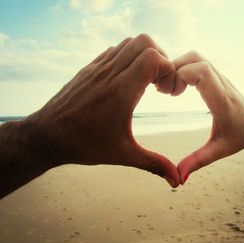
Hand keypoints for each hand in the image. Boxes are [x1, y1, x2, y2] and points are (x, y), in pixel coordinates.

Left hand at [26, 34, 180, 186]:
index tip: (167, 90)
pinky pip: (114, 50)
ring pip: (129, 43)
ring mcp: (97, 68)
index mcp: (121, 92)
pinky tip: (128, 80)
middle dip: (161, 58)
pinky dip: (128, 57)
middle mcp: (110, 73)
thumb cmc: (84, 145)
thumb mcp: (123, 155)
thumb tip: (177, 180)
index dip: (169, 69)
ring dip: (144, 55)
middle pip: (144, 42)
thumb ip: (154, 164)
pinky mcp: (89, 68)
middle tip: (160, 82)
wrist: (47, 136)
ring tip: (146, 80)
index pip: (153, 58)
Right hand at [172, 51, 243, 183]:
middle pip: (195, 58)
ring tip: (170, 90)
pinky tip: (177, 88)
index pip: (202, 71)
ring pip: (195, 56)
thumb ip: (198, 161)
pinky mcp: (215, 75)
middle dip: (174, 69)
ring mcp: (219, 76)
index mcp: (221, 99)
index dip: (181, 75)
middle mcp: (221, 83)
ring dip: (177, 67)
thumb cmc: (238, 137)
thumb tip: (179, 178)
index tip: (171, 94)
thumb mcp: (218, 151)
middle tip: (166, 92)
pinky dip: (182, 68)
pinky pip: (196, 61)